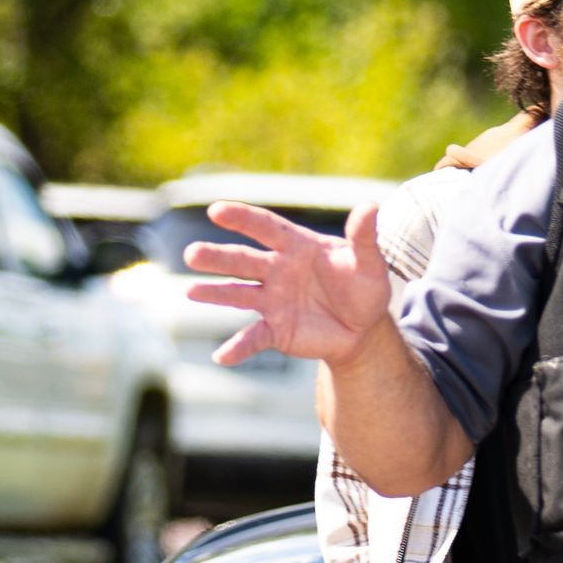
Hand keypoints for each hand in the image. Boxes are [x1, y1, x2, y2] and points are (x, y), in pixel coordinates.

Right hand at [183, 201, 394, 368]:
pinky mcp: (276, 329)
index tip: (216, 210)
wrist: (363, 328)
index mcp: (296, 247)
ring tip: (190, 292)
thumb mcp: (369, 263)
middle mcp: (277, 270)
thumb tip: (371, 206)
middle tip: (192, 254)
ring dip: (215, 293)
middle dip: (218, 258)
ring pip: (239, 295)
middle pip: (243, 261)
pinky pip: (253, 338)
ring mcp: (273, 300)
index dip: (242, 218)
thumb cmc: (363, 287)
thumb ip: (365, 237)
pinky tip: (221, 356)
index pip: (265, 228)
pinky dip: (237, 348)